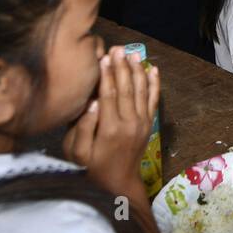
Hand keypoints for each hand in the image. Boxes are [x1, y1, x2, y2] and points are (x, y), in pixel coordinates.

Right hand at [63, 46, 159, 195]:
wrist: (118, 184)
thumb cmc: (90, 169)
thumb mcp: (77, 153)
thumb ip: (83, 128)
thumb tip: (92, 104)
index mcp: (110, 129)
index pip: (109, 95)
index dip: (107, 74)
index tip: (104, 56)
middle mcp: (129, 123)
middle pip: (126, 89)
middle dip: (122, 66)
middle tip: (118, 48)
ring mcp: (142, 124)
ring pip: (141, 91)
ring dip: (137, 70)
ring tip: (133, 53)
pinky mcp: (148, 125)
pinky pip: (153, 100)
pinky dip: (154, 84)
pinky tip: (153, 69)